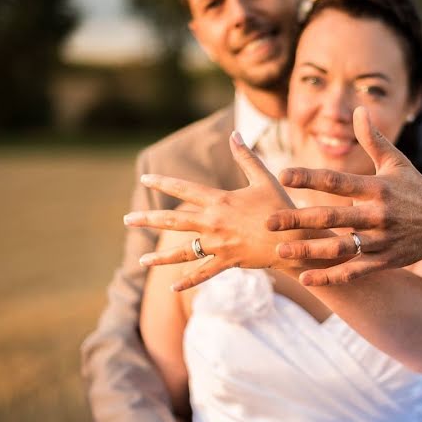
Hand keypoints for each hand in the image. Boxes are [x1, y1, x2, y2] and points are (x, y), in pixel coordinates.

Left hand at [124, 132, 306, 290]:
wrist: (294, 240)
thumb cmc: (280, 207)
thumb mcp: (264, 179)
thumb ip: (246, 157)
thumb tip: (234, 134)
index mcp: (220, 201)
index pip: (184, 189)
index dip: (163, 183)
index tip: (145, 179)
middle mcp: (213, 223)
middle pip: (174, 221)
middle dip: (148, 220)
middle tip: (127, 220)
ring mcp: (218, 245)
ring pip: (183, 252)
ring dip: (160, 256)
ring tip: (143, 260)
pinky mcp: (227, 262)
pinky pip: (203, 273)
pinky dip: (188, 282)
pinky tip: (172, 288)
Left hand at [267, 107, 421, 285]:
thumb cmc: (415, 188)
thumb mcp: (397, 162)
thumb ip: (373, 139)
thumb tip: (358, 110)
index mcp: (378, 187)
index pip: (338, 180)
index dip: (309, 177)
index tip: (282, 175)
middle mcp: (379, 214)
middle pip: (333, 217)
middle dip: (299, 219)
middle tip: (269, 221)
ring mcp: (382, 240)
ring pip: (341, 248)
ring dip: (310, 251)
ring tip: (281, 252)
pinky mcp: (385, 261)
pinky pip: (355, 272)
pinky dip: (331, 277)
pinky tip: (306, 279)